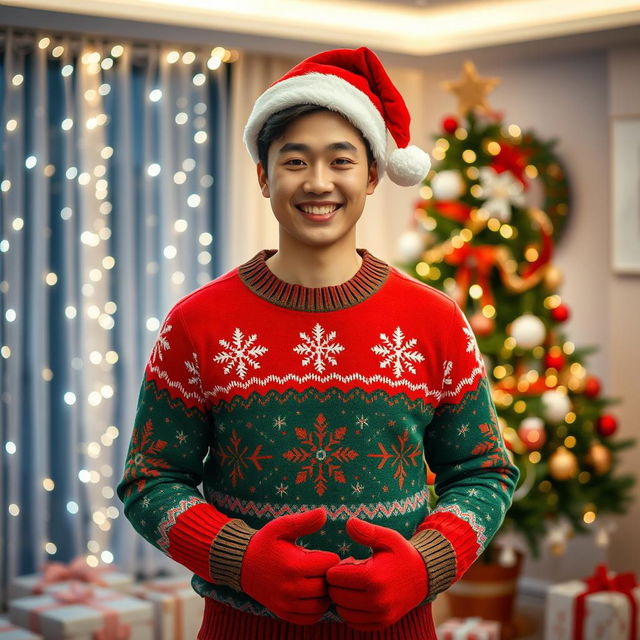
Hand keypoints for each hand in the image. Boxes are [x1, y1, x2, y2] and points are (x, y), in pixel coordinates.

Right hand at [240, 507, 339, 624]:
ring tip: (317, 580)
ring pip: (321, 605)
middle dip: (327, 576)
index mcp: (294, 566)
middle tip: (322, 567)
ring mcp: (286, 603)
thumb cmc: (264, 542)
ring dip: (324, 593)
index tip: (324, 554)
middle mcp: (291, 588)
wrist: (240, 563)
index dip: (330, 558)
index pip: (329, 565)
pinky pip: (310, 618)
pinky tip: (311, 595)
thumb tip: (323, 513)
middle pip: (326, 586)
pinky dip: (316, 609)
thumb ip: (303, 521)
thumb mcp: (281, 527)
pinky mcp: (282, 612)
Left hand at [326, 517, 428, 630]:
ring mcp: (380, 615)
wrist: (424, 576)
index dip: (336, 567)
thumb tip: (349, 522)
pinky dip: (351, 611)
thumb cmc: (401, 554)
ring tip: (355, 585)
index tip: (348, 561)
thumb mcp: (387, 537)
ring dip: (342, 598)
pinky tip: (359, 598)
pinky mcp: (382, 623)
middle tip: (350, 573)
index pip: (335, 577)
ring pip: (342, 611)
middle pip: (336, 595)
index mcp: (374, 577)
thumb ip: (366, 531)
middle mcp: (377, 600)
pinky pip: (353, 623)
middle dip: (337, 583)